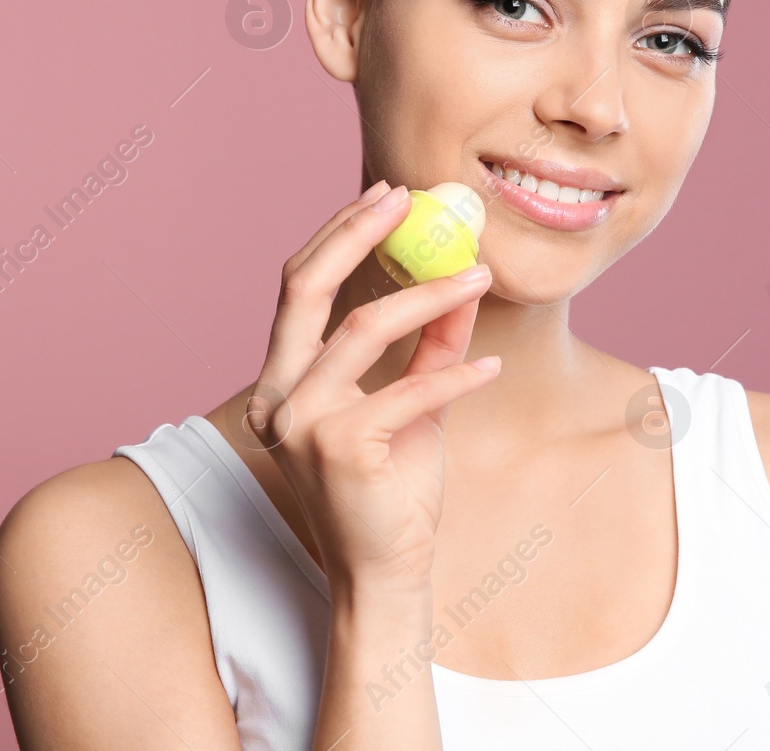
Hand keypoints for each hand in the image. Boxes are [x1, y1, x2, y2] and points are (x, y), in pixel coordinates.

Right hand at [249, 181, 498, 597]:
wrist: (387, 571)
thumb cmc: (393, 490)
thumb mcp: (414, 404)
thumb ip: (430, 346)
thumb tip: (460, 279)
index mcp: (282, 379)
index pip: (299, 287)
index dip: (339, 234)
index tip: (387, 199)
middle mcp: (277, 394)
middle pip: (305, 288)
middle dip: (356, 234)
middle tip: (411, 204)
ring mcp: (299, 421)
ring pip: (362, 330)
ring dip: (428, 296)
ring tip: (478, 278)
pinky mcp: (338, 448)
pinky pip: (408, 390)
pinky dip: (455, 374)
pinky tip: (492, 367)